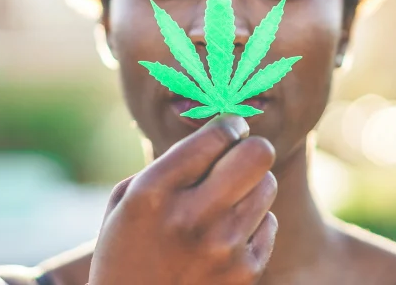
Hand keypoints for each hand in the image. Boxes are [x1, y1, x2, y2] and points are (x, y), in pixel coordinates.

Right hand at [89, 115, 277, 284]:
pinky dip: (253, 223)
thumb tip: (222, 130)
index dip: (230, 125)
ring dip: (251, 185)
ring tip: (227, 201)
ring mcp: (223, 248)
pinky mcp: (246, 272)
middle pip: (257, 154)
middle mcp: (191, 217)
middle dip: (252, 147)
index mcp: (154, 193)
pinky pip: (269, 223)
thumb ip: (169, 163)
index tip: (232, 128)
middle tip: (242, 154)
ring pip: (267, 185)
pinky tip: (227, 235)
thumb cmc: (125, 250)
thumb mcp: (125, 201)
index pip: (215, 136)